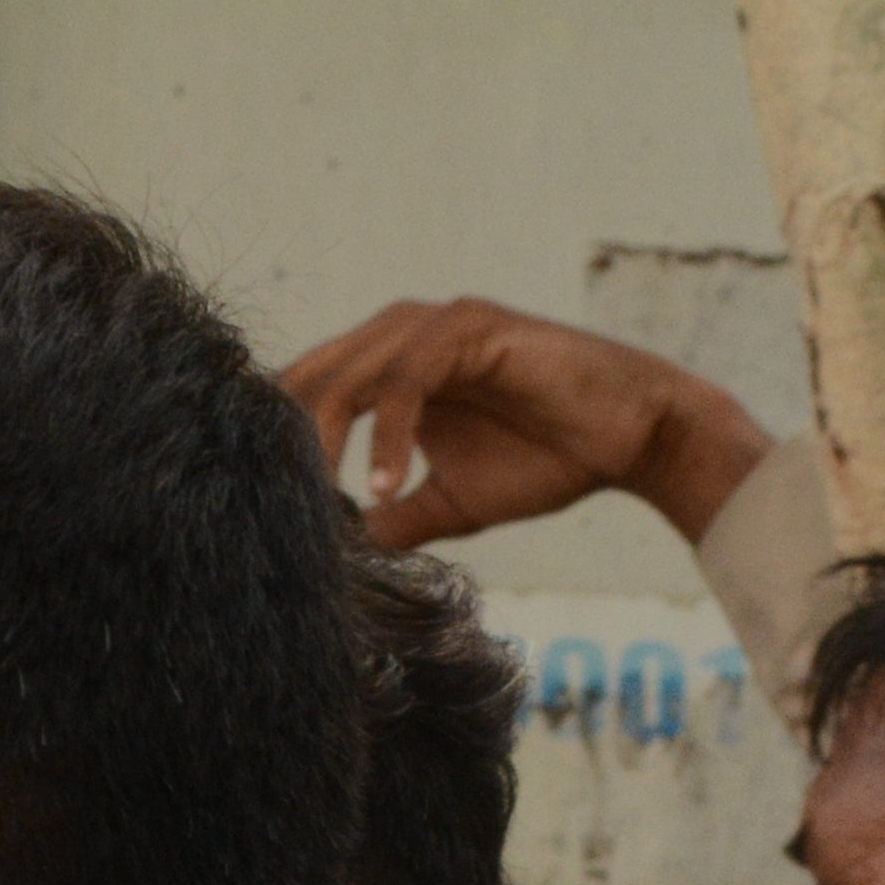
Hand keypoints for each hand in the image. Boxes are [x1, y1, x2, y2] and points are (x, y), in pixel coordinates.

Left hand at [282, 300, 774, 551]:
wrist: (630, 441)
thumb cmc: (544, 462)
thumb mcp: (443, 503)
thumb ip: (388, 518)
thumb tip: (333, 558)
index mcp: (385, 369)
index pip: (301, 396)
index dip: (270, 447)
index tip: (254, 509)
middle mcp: (401, 338)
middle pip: (307, 384)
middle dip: (284, 451)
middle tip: (274, 514)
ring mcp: (436, 327)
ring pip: (346, 377)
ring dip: (324, 446)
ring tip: (322, 507)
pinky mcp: (473, 329)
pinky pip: (406, 381)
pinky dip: (389, 437)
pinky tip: (387, 486)